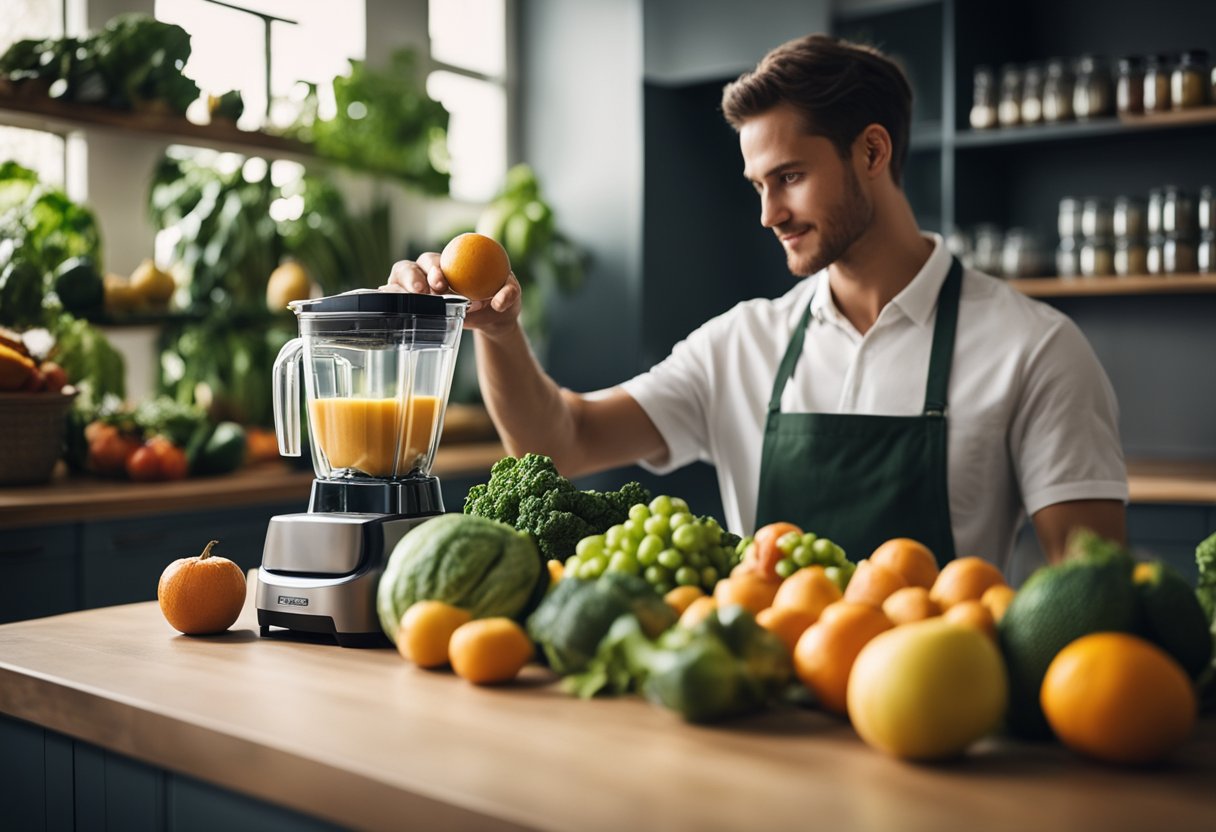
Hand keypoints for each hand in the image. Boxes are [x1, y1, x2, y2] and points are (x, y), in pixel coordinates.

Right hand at [381, 252, 521, 337]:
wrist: (494, 320)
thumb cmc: (500, 299)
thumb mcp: (511, 295)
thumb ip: (510, 293)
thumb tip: (499, 301)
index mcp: (449, 263)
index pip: (433, 259)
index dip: (433, 267)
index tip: (442, 282)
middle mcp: (428, 273)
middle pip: (409, 267)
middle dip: (413, 278)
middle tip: (425, 292)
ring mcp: (416, 290)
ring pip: (396, 283)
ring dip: (400, 290)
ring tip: (412, 303)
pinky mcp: (410, 306)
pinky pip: (395, 303)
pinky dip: (392, 304)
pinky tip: (397, 313)